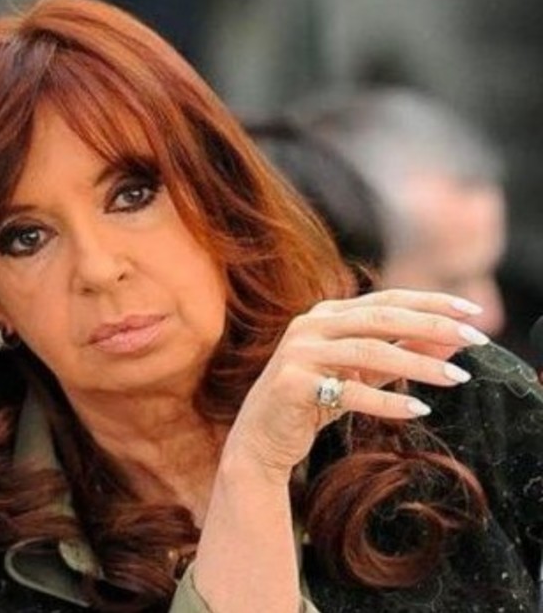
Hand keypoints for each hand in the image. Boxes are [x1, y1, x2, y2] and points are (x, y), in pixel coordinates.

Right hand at [226, 289, 488, 478]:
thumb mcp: (361, 373)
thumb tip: (452, 340)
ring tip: (457, 377)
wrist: (261, 437)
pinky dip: (388, 400)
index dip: (431, 302)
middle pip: (381, 319)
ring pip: (369, 352)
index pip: (386, 299)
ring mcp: (298, 353)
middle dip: (433, 326)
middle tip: (476, 339)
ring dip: (419, 363)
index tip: (473, 311)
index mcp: (325, 315)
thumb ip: (400, 352)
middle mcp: (309, 326)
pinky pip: (350, 391)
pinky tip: (419, 408)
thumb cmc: (313, 401)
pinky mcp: (293, 385)